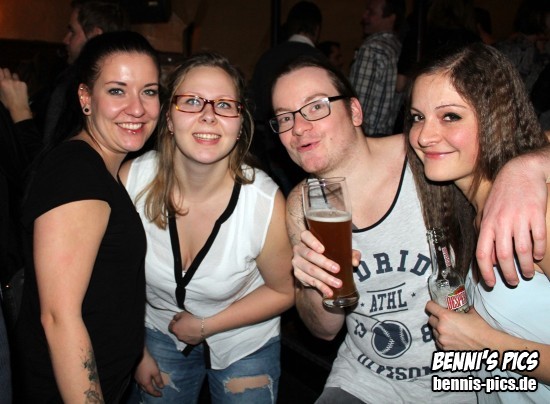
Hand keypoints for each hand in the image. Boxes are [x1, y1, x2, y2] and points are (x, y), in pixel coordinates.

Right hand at [0, 67, 31, 121]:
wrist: (19, 107)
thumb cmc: (8, 103)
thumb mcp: (0, 94)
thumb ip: (0, 85)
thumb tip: (1, 82)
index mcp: (2, 83)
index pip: (0, 70)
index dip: (0, 71)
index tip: (0, 72)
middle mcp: (9, 80)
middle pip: (6, 70)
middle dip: (5, 72)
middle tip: (5, 77)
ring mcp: (17, 81)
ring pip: (14, 74)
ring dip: (12, 77)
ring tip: (13, 83)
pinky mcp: (24, 84)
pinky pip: (20, 80)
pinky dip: (19, 83)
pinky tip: (19, 89)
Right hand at [134, 347, 163, 396]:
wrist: (138, 355)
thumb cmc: (148, 363)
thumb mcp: (156, 371)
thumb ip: (158, 380)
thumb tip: (161, 387)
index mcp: (145, 382)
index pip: (151, 391)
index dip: (156, 393)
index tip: (161, 395)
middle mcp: (140, 382)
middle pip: (146, 390)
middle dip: (151, 392)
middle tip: (156, 393)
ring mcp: (136, 378)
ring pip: (142, 386)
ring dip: (147, 388)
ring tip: (151, 388)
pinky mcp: (134, 374)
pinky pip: (139, 382)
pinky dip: (143, 384)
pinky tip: (145, 381)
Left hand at [168, 311, 203, 344]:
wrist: (205, 325)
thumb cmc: (193, 317)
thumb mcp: (183, 313)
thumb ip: (177, 316)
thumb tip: (175, 319)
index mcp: (174, 329)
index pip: (170, 326)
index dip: (174, 322)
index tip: (178, 319)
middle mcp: (178, 336)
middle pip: (177, 332)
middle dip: (180, 328)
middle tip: (186, 323)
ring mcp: (185, 341)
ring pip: (183, 336)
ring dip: (185, 332)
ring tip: (192, 327)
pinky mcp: (192, 343)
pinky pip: (190, 339)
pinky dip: (191, 336)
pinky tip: (196, 331)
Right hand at [293, 230, 360, 296]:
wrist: (318, 265)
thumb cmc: (330, 252)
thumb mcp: (340, 250)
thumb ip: (350, 253)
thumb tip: (355, 262)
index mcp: (306, 238)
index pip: (305, 236)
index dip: (313, 242)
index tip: (322, 249)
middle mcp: (299, 249)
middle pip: (309, 255)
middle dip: (324, 263)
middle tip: (337, 269)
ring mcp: (297, 262)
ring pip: (310, 270)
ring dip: (325, 278)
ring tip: (338, 283)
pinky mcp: (298, 274)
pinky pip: (310, 281)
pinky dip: (321, 287)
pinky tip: (329, 292)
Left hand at [426, 301, 487, 350]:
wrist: (488, 344)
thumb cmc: (481, 327)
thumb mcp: (471, 312)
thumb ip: (461, 308)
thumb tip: (461, 304)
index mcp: (445, 316)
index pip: (429, 307)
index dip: (432, 305)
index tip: (435, 305)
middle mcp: (441, 328)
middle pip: (430, 319)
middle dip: (435, 317)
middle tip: (442, 317)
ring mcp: (442, 340)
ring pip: (433, 331)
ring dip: (438, 329)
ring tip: (448, 329)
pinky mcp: (445, 349)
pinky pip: (438, 342)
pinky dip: (442, 339)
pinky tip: (450, 338)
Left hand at [477, 154, 546, 285]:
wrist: (520, 171)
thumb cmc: (502, 195)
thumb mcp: (487, 212)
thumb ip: (485, 233)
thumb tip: (488, 257)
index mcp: (487, 224)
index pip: (482, 253)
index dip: (485, 272)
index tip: (491, 284)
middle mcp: (501, 222)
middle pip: (504, 257)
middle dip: (509, 274)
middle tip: (514, 282)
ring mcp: (519, 218)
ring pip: (523, 251)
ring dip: (526, 266)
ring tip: (528, 273)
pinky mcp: (536, 214)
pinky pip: (538, 238)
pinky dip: (538, 251)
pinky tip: (538, 256)